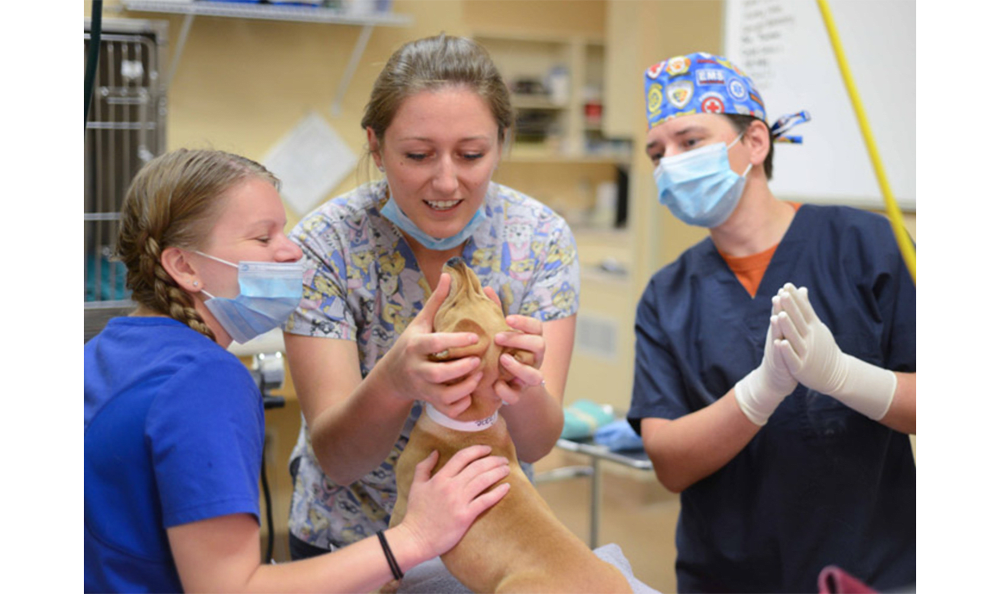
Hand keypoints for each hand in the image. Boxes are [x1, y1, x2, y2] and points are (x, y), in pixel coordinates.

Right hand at [379, 274, 485, 415]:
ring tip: (480, 376)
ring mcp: (422, 388)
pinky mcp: (429, 402)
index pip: (435, 343)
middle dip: (461, 369)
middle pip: (438, 373)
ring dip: (465, 387)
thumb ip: (437, 301)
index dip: (456, 340)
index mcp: (415, 346)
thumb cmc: (413, 343)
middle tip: (478, 360)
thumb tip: (449, 274)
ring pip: (444, 395)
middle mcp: (416, 369)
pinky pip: (448, 409)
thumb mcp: (421, 322)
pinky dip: (461, 405)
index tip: (476, 336)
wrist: (393, 377)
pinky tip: (471, 393)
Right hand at [398, 445, 510, 558]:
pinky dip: (498, 493)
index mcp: (440, 478)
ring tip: (506, 469)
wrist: (415, 538)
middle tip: (503, 460)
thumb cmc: (416, 513)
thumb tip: (435, 452)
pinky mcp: (465, 516)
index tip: (488, 449)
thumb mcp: (416, 486)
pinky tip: (506, 487)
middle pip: (477, 467)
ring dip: (498, 472)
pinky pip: (486, 501)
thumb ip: (424, 467)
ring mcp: (459, 501)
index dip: (477, 450)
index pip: (462, 457)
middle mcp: (451, 487)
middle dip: (493, 460)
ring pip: (483, 480)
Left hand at [485, 287, 544, 405]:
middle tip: (498, 337)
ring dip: (519, 367)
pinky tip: (495, 385)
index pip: (537, 327)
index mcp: (532, 341)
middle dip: (519, 341)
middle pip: (539, 346)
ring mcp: (528, 377)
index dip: (525, 322)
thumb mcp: (500, 333)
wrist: (506, 386)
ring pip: (534, 375)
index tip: (508, 318)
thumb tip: (486, 288)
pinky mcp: (519, 394)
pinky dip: (506, 391)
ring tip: (502, 360)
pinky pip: (517, 396)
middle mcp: (534, 359)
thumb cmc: (502, 351)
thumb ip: (495, 313)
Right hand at [733, 292, 797, 425]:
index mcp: (781, 331)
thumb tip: (797, 297)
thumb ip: (791, 316)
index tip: (787, 286)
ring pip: (777, 338)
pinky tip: (780, 343)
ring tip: (778, 316)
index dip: (785, 301)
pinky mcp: (780, 365)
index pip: (782, 313)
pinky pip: (779, 356)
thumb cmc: (784, 354)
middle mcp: (776, 339)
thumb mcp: (787, 335)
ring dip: (777, 328)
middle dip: (779, 310)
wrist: (775, 380)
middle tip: (780, 295)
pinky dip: (780, 349)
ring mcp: (777, 351)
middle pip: (778, 322)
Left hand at [773, 283, 895, 419]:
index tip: (787, 285)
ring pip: (795, 338)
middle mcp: (811, 338)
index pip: (804, 310)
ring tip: (779, 315)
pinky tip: (779, 342)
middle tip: (782, 293)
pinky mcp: (800, 367)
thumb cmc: (822, 347)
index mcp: (814, 327)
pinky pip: (793, 358)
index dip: (795, 299)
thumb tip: (801, 289)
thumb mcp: (816, 326)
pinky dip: (786, 350)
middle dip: (791, 308)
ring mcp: (806, 352)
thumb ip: (806, 309)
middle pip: (799, 321)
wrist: (835, 374)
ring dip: (787, 327)